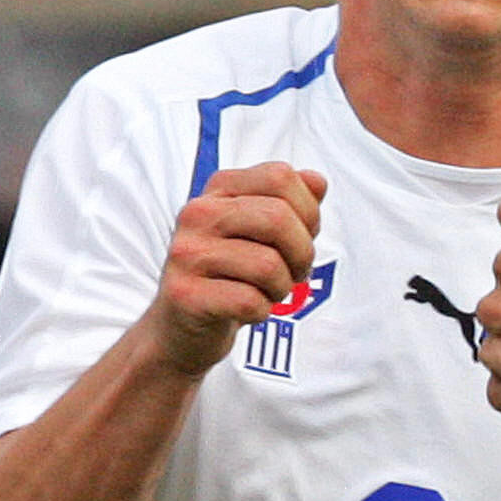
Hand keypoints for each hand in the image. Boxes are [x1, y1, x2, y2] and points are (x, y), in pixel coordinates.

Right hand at [149, 162, 325, 374]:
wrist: (183, 324)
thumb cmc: (232, 272)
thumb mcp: (261, 230)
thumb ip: (292, 202)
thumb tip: (317, 182)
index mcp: (220, 189)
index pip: (279, 176)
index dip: (308, 209)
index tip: (304, 234)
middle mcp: (198, 214)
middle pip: (278, 218)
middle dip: (302, 253)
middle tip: (295, 271)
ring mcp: (187, 253)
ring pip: (268, 265)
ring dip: (282, 287)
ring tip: (268, 291)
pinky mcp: (184, 294)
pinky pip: (248, 301)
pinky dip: (262, 310)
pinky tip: (248, 309)